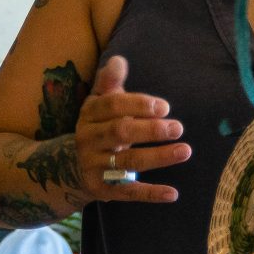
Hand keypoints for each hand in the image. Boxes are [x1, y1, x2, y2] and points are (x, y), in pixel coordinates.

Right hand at [75, 55, 188, 202]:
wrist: (68, 168)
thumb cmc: (97, 127)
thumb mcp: (99, 103)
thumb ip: (110, 82)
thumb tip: (119, 60)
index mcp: (89, 115)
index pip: (112, 106)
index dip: (138, 105)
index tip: (164, 107)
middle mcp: (88, 140)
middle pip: (120, 132)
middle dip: (150, 130)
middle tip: (178, 127)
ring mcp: (94, 166)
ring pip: (127, 162)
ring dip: (158, 157)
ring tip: (185, 150)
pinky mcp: (103, 189)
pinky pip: (128, 191)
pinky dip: (151, 194)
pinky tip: (173, 194)